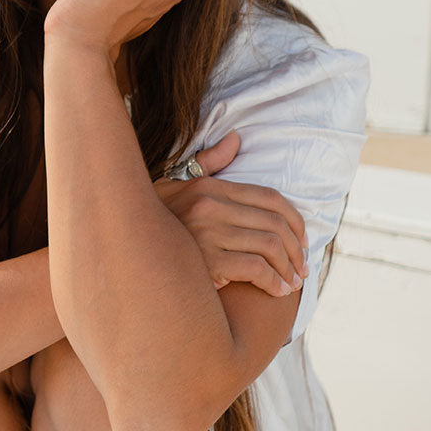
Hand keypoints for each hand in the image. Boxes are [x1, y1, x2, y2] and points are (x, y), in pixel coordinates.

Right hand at [154, 131, 309, 296]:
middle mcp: (210, 205)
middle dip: (296, 248)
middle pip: (275, 223)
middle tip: (302, 268)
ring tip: (291, 282)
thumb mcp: (177, 186)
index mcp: (209, 187)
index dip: (295, 219)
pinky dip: (273, 282)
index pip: (269, 198)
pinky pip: (256, 269)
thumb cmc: (156, 221)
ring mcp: (207, 233)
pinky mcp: (207, 262)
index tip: (302, 240)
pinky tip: (277, 292)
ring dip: (288, 269)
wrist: (128, 253)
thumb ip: (208, 163)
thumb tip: (236, 138)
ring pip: (269, 246)